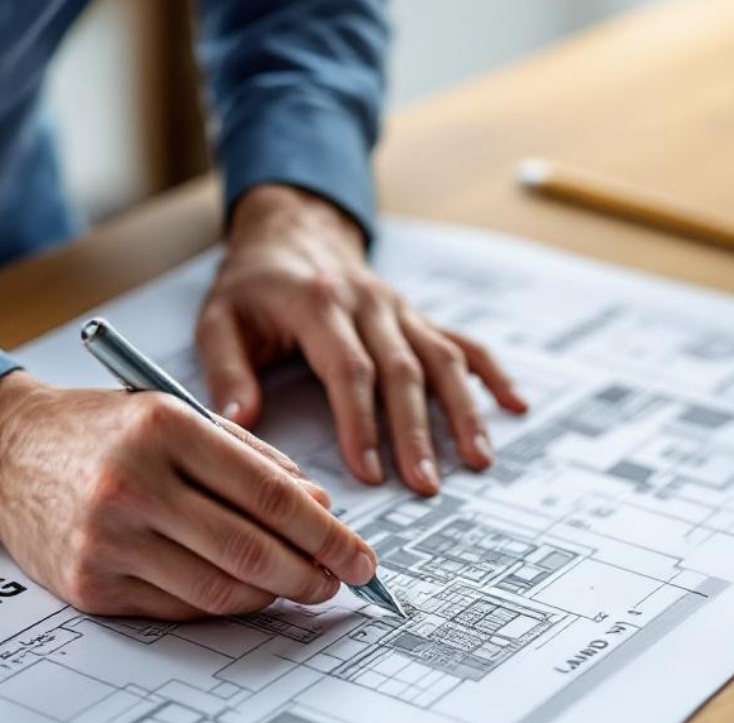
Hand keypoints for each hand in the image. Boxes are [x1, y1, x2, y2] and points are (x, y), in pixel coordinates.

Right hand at [0, 372, 380, 619]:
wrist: (5, 452)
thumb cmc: (101, 431)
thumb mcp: (174, 416)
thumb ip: (249, 458)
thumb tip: (320, 509)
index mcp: (164, 429)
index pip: (269, 495)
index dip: (327, 533)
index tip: (361, 555)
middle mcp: (132, 484)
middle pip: (251, 549)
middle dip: (311, 574)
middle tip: (340, 583)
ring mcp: (106, 541)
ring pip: (218, 588)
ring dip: (271, 597)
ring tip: (297, 588)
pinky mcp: (88, 585)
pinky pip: (177, 608)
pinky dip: (221, 605)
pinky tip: (243, 594)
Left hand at [196, 185, 526, 495]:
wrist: (289, 228)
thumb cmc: (251, 285)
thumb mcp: (218, 319)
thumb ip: (226, 371)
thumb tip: (238, 421)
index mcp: (319, 304)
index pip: (349, 370)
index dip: (361, 423)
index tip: (369, 472)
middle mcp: (368, 303)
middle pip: (402, 371)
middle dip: (416, 432)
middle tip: (426, 484)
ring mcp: (398, 308)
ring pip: (440, 359)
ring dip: (462, 411)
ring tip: (478, 459)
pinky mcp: (415, 315)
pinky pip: (461, 341)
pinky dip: (491, 373)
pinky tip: (515, 405)